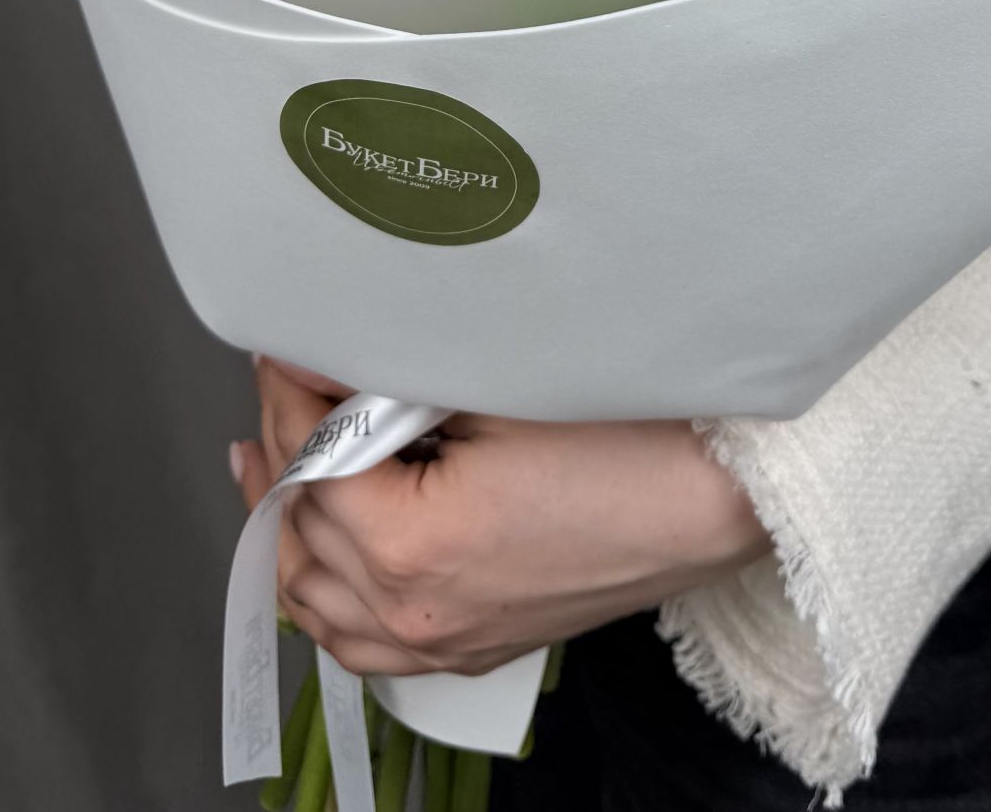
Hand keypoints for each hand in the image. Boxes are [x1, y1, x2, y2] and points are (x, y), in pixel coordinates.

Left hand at [232, 359, 769, 677]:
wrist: (718, 497)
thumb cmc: (631, 440)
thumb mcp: (499, 388)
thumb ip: (396, 381)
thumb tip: (331, 358)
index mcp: (410, 547)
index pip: (308, 462)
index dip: (288, 393)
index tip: (283, 345)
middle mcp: (415, 612)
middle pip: (300, 532)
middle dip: (281, 452)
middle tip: (279, 389)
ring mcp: (445, 639)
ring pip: (317, 602)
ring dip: (290, 529)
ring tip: (272, 469)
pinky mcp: (476, 644)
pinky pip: (363, 643)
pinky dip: (327, 598)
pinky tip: (325, 558)